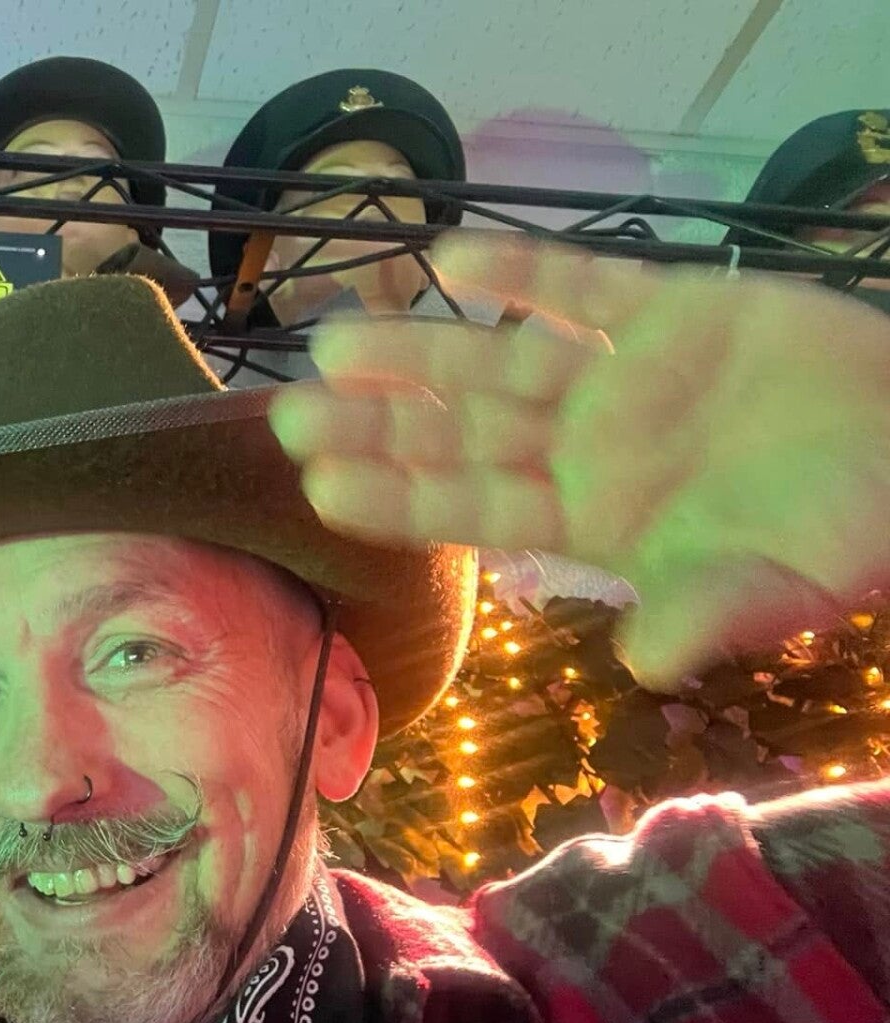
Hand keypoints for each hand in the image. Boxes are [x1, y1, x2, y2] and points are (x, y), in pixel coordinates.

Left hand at [268, 233, 889, 688]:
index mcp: (596, 522)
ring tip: (334, 338)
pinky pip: (585, 287)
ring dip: (421, 350)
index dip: (402, 498)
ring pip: (500, 363)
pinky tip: (450, 260)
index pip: (476, 510)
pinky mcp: (674, 309)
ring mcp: (623, 377)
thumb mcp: (782, 587)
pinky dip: (526, 273)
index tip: (321, 489)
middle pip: (463, 435)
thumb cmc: (850, 531)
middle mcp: (590, 448)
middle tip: (287, 416)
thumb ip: (708, 616)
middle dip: (379, 426)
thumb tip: (644, 664)